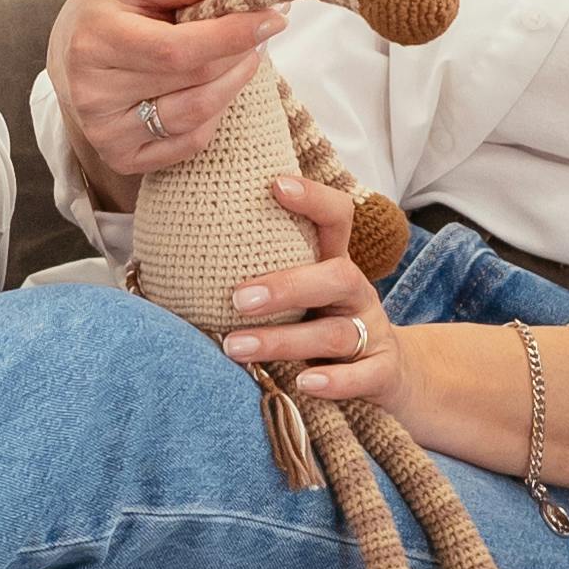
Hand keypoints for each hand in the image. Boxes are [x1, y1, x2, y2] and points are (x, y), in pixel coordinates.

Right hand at [51, 0, 269, 205]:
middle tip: (260, 29)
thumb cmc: (105, 15)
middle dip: (238, 52)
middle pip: (193, 79)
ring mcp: (107, 133)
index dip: (231, 35)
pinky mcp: (123, 158)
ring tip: (243, 56)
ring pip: (198, 115)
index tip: (272, 17)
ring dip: (233, 83)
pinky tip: (215, 87)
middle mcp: (94, 94)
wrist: (69, 60)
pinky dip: (215, 113)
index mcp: (94, 42)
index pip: (175, 48)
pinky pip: (191, 142)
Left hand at [223, 170, 406, 408]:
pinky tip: (303, 384)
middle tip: (236, 297)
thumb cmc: (322, 329)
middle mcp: (357, 294)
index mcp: (334, 266)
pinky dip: (335, 381)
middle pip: (336, 276)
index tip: (273, 185)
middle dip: (286, 285)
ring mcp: (373, 333)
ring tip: (235, 348)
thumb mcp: (301, 299)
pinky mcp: (383, 373)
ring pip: (336, 333)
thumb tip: (178, 257)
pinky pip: (363, 376)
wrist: (389, 376)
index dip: (313, 198)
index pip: (336, 218)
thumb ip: (260, 278)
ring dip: (283, 340)